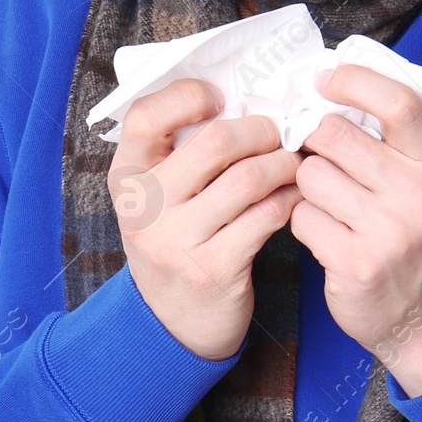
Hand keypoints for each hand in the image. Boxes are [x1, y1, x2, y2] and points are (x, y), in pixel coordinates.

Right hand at [108, 78, 303, 360]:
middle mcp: (143, 206)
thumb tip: (244, 96)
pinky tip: (296, 196)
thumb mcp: (159, 196)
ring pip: (248, 178)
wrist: (170, 326)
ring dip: (284, 164)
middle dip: (261, 130)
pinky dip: (291, 199)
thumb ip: (181, 151)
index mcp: (126, 176)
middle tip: (281, 132)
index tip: (221, 98)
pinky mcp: (212, 269)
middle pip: (214, 141)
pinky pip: (267, 216)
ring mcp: (175, 241)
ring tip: (295, 163)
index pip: (144, 115)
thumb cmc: (176, 241)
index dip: (187, 95)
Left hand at [291, 63, 421, 396]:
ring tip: (330, 202)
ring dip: (308, 185)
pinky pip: (301, 217)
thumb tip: (330, 83)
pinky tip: (327, 233)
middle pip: (333, 133)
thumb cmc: (418, 232)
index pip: (397, 102)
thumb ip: (394, 135)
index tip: (324, 80)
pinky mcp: (357, 265)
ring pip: (310, 174)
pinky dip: (304, 221)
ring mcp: (389, 232)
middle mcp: (420, 194)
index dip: (353, 81)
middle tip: (320, 156)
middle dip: (314, 141)